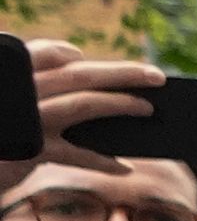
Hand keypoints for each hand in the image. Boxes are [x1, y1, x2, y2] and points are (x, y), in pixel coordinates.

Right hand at [9, 38, 163, 183]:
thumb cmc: (3, 137)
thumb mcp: (11, 109)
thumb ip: (36, 92)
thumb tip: (81, 86)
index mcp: (12, 77)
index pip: (39, 54)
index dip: (61, 51)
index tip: (79, 54)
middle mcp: (21, 93)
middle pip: (76, 75)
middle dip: (121, 73)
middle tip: (157, 75)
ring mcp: (29, 122)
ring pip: (83, 105)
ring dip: (121, 104)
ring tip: (148, 109)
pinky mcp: (33, 152)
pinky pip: (77, 154)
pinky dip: (103, 161)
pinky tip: (125, 168)